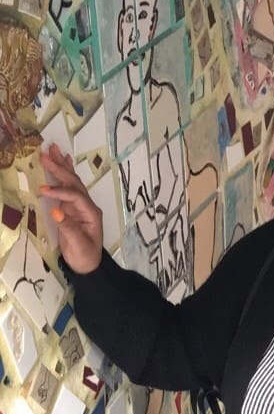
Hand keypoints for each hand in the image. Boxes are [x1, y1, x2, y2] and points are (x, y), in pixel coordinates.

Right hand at [39, 143, 103, 273]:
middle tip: (45, 153)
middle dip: (60, 168)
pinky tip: (62, 160)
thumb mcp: (78, 245)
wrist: (88, 264)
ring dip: (61, 165)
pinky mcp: (71, 207)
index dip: (60, 192)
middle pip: (74, 183)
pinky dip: (63, 173)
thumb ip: (68, 228)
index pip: (75, 197)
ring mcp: (79, 205)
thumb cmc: (85, 256)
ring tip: (52, 148)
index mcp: (91, 213)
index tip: (43, 190)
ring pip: (71, 182)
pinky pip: (67, 187)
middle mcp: (87, 206)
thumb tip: (56, 210)